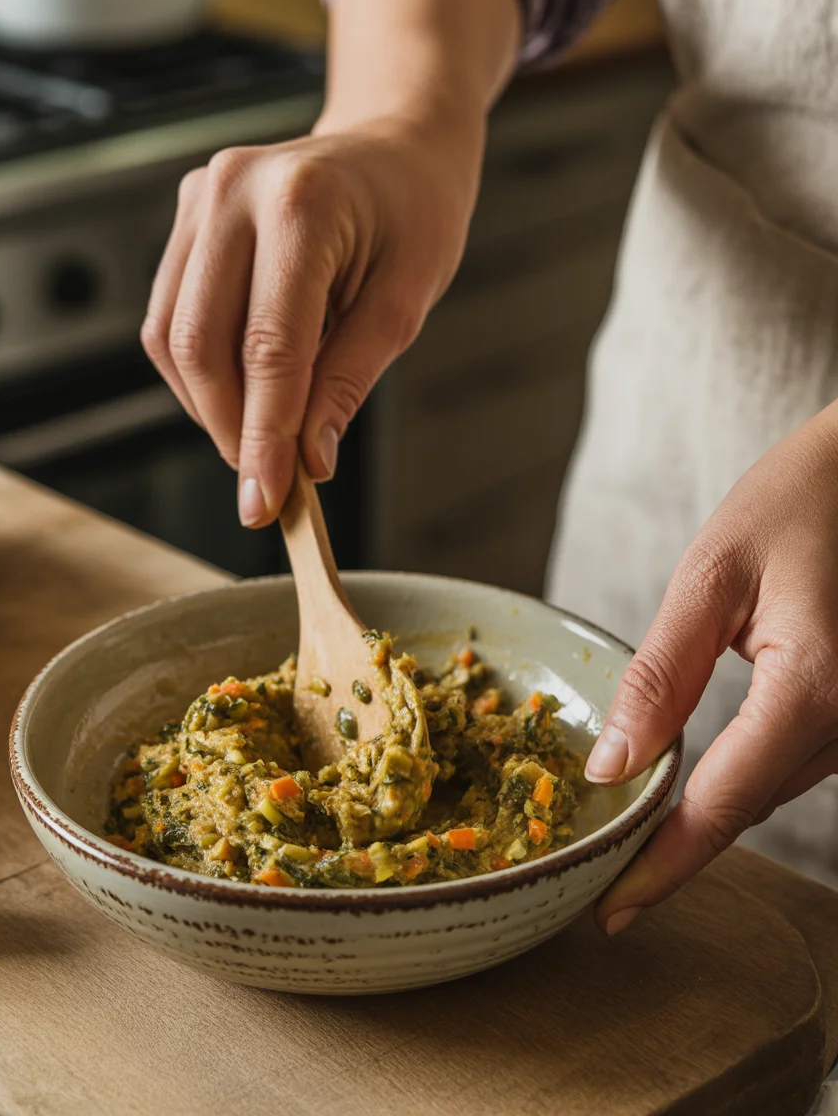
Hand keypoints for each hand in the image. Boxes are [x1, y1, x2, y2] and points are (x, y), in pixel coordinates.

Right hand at [141, 116, 482, 525]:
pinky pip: (170, 316)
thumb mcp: (405, 302)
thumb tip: (307, 460)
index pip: (268, 347)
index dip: (263, 435)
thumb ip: (349, 381)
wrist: (395, 146)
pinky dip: (202, 372)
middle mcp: (232, 192)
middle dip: (229, 429)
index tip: (266, 502)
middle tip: (265, 484)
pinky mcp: (186, 218)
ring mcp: (199, 199)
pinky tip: (244, 392)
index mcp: (300, 205)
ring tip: (261, 437)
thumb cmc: (414, 214)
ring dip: (209, 406)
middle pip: (199, 344)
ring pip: (171, 336)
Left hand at [584, 403, 837, 933]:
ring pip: (768, 789)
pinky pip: (788, 761)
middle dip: (673, 850)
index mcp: (816, 688)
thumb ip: (662, 673)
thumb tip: (612, 766)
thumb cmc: (799, 503)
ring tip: (629, 843)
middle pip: (747, 807)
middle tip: (600, 882)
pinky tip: (686, 786)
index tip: (610, 913)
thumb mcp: (713, 575)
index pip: (725, 802)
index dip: (663, 864)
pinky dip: (735, 779)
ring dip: (703, 818)